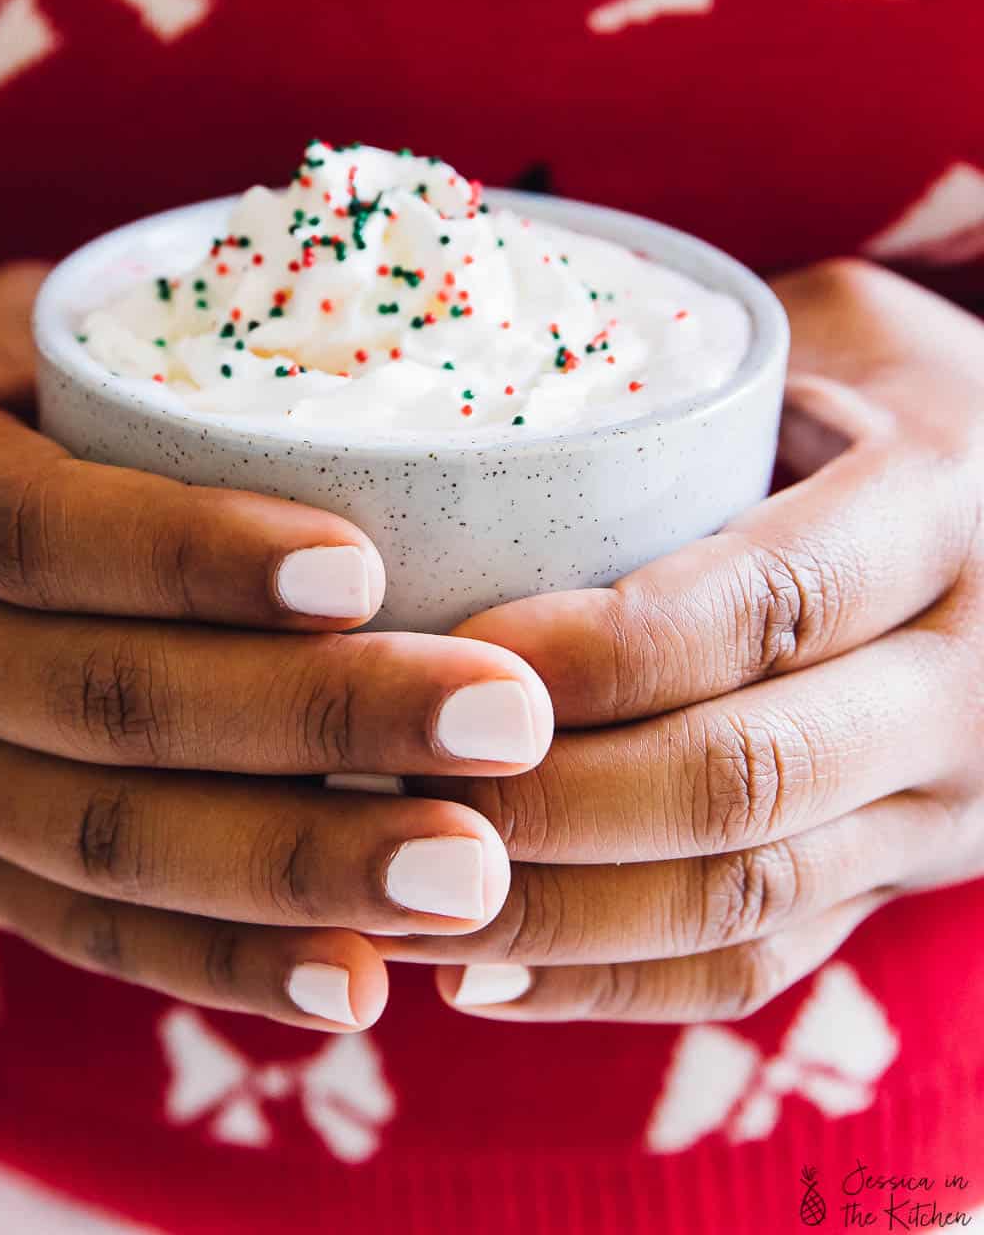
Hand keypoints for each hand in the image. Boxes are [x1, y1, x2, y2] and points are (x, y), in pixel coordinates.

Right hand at [0, 266, 552, 1031]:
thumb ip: (117, 341)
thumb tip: (335, 279)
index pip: (44, 530)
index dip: (196, 553)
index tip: (365, 565)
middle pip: (109, 700)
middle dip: (317, 719)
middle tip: (503, 720)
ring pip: (113, 844)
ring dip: (300, 867)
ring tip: (472, 874)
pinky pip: (90, 937)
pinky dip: (224, 969)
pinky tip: (358, 982)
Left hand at [374, 260, 983, 1021]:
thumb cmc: (910, 402)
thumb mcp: (846, 335)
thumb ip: (698, 356)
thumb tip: (479, 358)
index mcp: (938, 518)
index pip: (766, 605)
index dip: (607, 649)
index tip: (462, 653)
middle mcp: (960, 680)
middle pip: (747, 779)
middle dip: (554, 799)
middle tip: (389, 784)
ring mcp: (940, 803)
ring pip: (744, 895)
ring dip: (556, 915)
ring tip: (393, 896)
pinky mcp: (899, 879)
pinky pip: (760, 960)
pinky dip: (615, 980)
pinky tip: (481, 971)